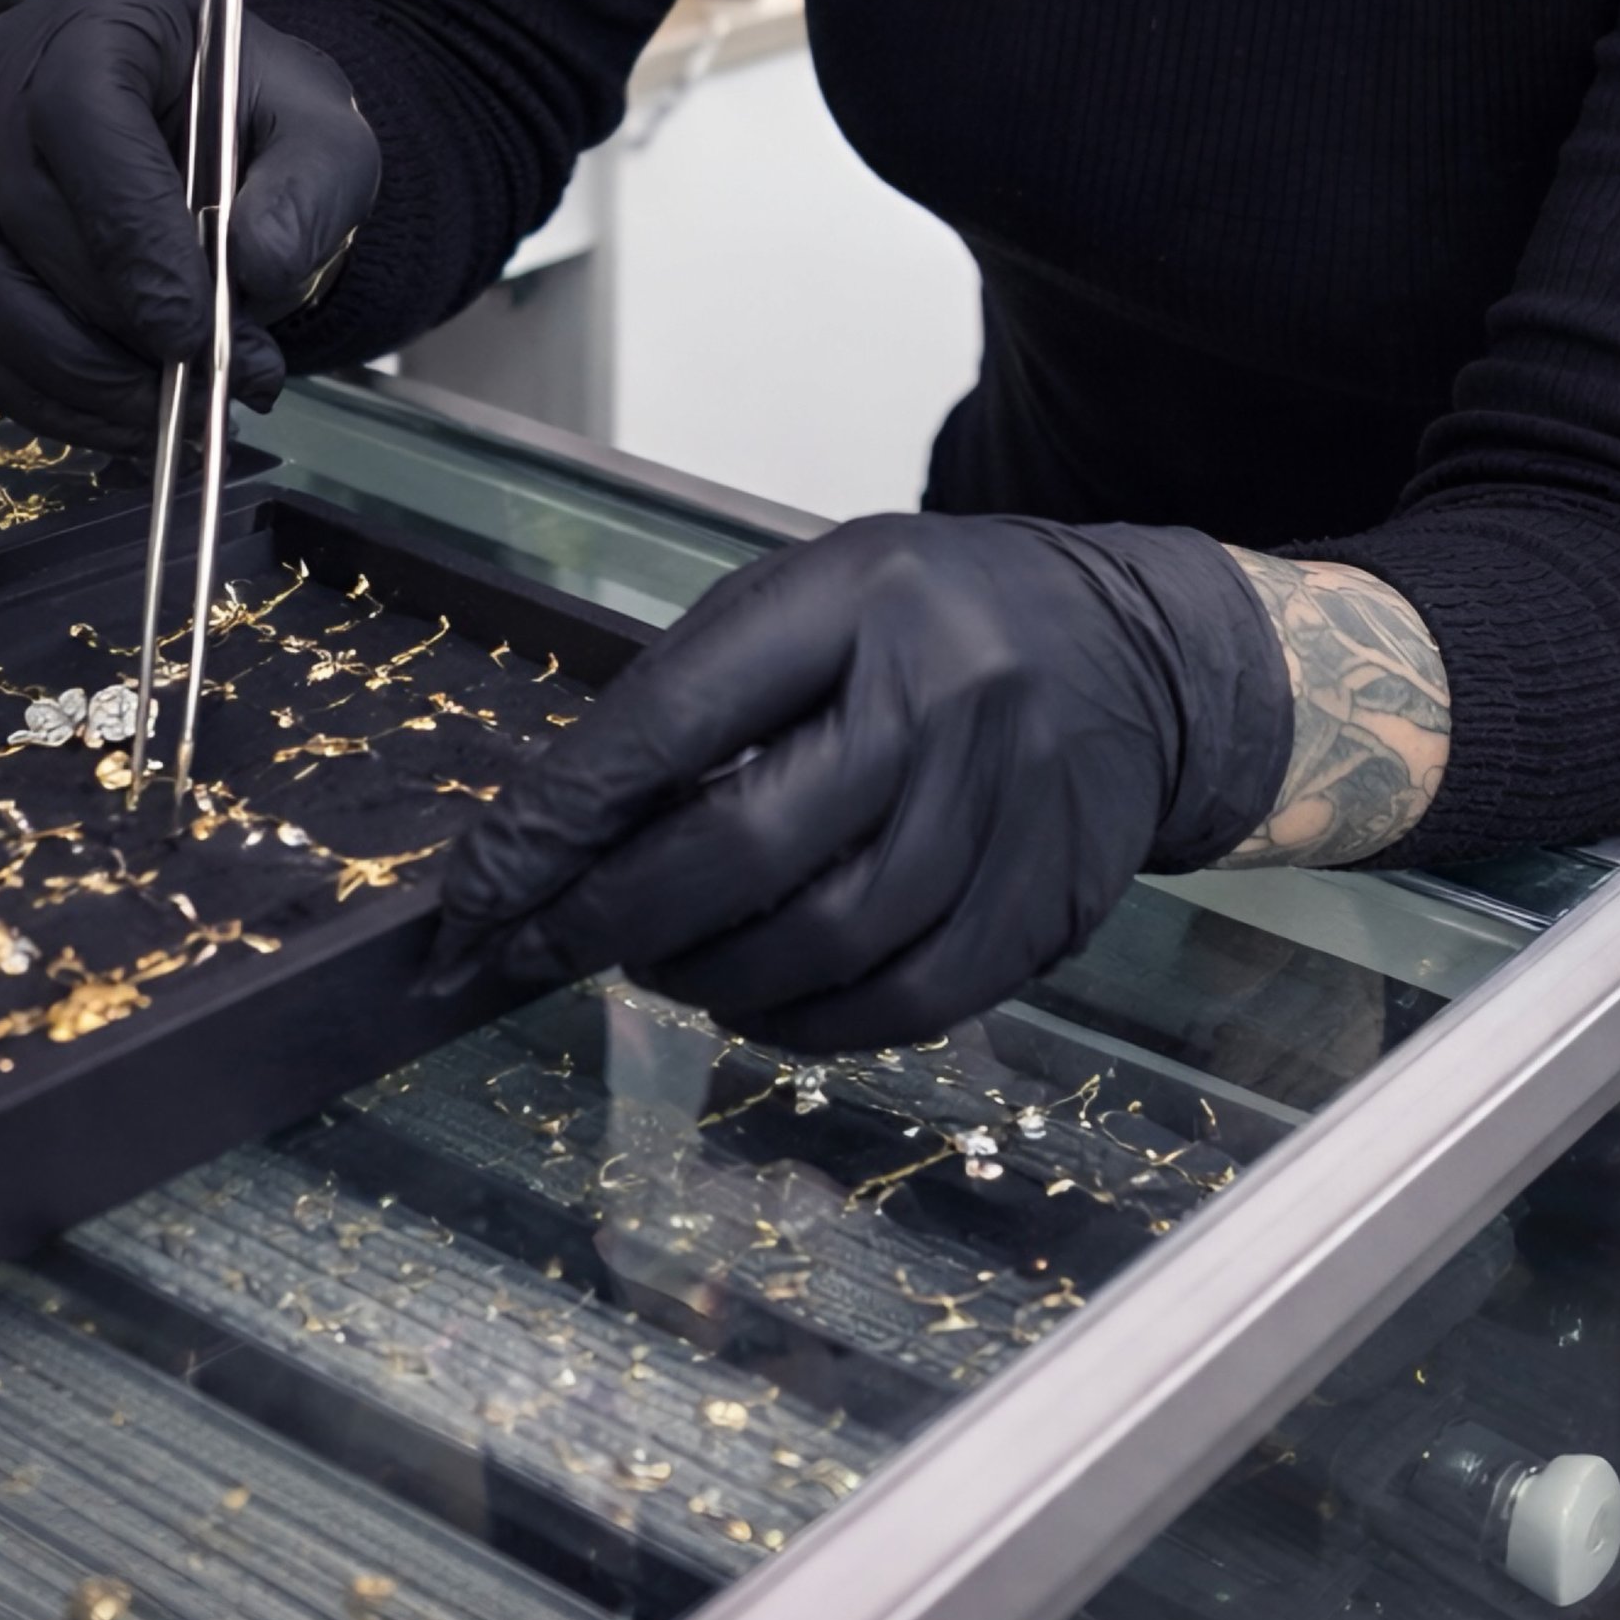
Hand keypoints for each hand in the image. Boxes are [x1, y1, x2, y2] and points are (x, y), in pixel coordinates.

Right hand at [0, 0, 379, 451]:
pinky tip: (118, 418)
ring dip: (74, 376)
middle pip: (21, 214)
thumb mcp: (327, 140)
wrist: (223, 137)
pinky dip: (38, 395)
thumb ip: (309, 193)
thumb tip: (254, 266)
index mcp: (101, 17)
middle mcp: (3, 75)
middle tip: (206, 382)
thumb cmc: (266, 124)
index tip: (192, 330)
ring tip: (174, 414)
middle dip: (114, 325)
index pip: (79, 118)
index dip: (128, 234)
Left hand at [431, 511, 1293, 1049]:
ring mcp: (1006, 806)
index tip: (475, 893)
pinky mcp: (1044, 904)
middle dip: (611, 918)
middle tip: (543, 944)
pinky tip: (757, 1000)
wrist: (1144, 658)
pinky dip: (803, 1024)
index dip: (560, 819)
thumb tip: (557, 839)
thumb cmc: (941, 624)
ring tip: (658, 963)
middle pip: (744, 846)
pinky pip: (899, 1003)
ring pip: (819, 943)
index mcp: (861, 595)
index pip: (676, 717)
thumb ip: (703, 696)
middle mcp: (945, 693)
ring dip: (704, 978)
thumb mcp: (821, 599)